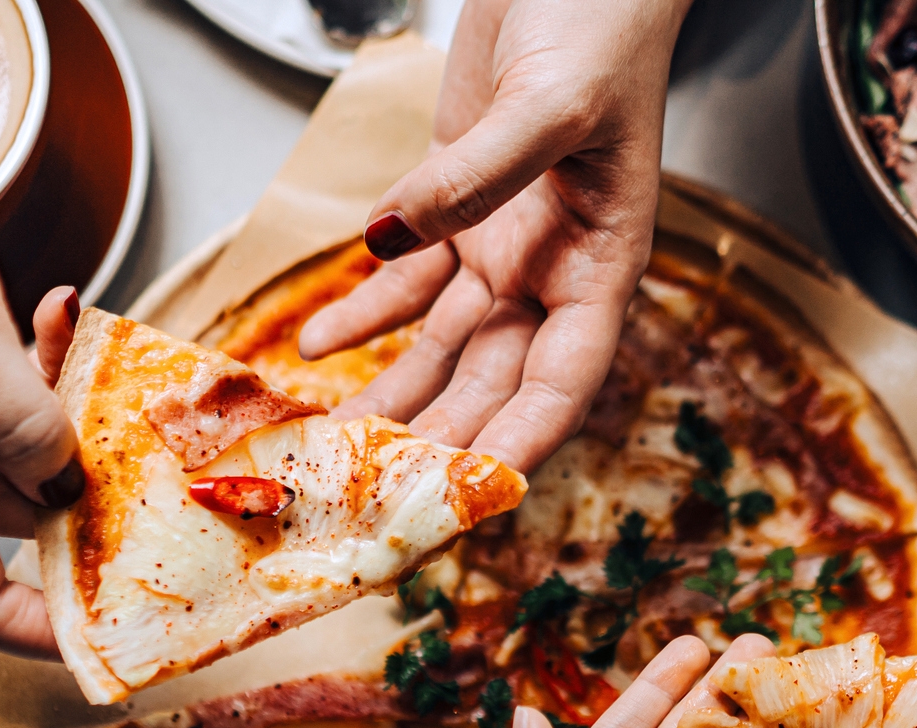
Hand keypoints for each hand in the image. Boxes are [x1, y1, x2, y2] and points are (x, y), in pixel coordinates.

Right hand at [0, 0, 81, 655]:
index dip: (42, 632)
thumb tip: (64, 483)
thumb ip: (21, 418)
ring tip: (93, 350)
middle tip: (155, 465)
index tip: (115, 633)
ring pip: (21, 457)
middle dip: (88, 500)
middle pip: (15, 527)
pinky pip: (4, 403)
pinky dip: (41, 371)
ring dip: (70, 416)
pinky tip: (59, 315)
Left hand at [297, 0, 692, 472]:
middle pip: (490, 382)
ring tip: (331, 441)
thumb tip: (393, 236)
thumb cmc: (602, 27)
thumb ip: (479, 175)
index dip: (521, 441)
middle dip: (436, 437)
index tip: (472, 492)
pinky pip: (404, 285)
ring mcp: (501, 246)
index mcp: (601, 263)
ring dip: (389, 394)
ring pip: (439, 349)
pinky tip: (314, 345)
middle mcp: (551, 271)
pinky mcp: (455, 212)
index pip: (562, 379)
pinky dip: (361, 316)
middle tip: (375, 488)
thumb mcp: (552, 103)